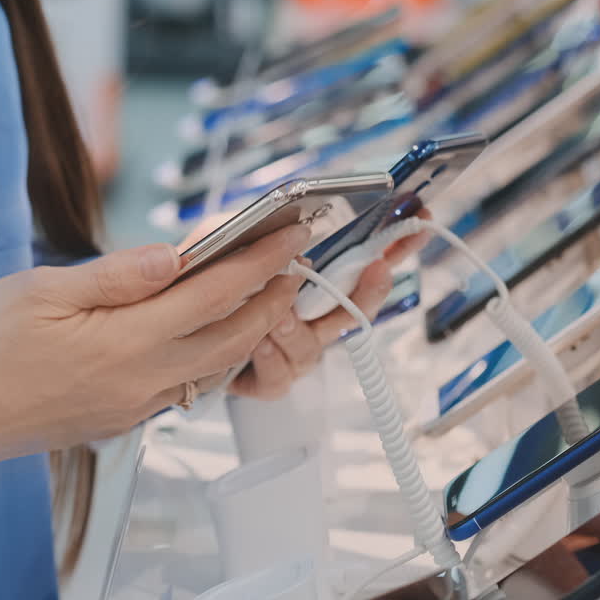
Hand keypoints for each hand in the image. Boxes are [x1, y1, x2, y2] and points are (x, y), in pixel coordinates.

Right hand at [0, 225, 310, 484]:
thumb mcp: (38, 291)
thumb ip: (114, 276)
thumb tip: (174, 254)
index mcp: (123, 343)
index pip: (213, 296)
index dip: (259, 263)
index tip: (290, 234)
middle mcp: (140, 381)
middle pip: (230, 337)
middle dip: (271, 298)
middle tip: (295, 263)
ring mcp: (133, 406)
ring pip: (214, 367)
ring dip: (249, 330)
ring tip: (266, 295)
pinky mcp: (120, 419)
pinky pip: (186, 387)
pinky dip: (214, 357)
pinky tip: (212, 335)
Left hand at [229, 207, 432, 399]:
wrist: (180, 337)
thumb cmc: (212, 289)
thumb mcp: (226, 244)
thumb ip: (252, 226)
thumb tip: (287, 218)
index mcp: (313, 285)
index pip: (364, 262)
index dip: (396, 245)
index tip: (419, 222)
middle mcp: (313, 321)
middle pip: (356, 309)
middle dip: (370, 288)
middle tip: (375, 267)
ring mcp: (295, 353)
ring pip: (312, 345)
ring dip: (296, 327)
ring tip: (279, 313)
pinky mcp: (271, 382)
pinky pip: (281, 376)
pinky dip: (270, 358)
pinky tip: (258, 342)